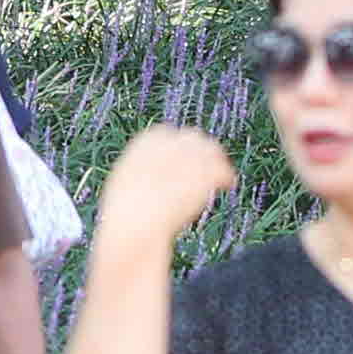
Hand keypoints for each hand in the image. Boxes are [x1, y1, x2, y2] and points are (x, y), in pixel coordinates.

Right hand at [98, 123, 237, 247]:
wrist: (135, 220)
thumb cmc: (125, 208)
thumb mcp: (127, 177)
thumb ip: (145, 167)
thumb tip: (153, 172)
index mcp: (147, 139)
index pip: (172, 134)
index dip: (181, 149)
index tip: (184, 161)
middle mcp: (170, 140)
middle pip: (195, 138)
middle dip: (200, 152)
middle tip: (204, 170)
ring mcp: (191, 154)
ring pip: (213, 150)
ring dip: (216, 162)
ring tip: (219, 178)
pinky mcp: (206, 171)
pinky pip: (224, 169)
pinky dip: (227, 177)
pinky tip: (227, 185)